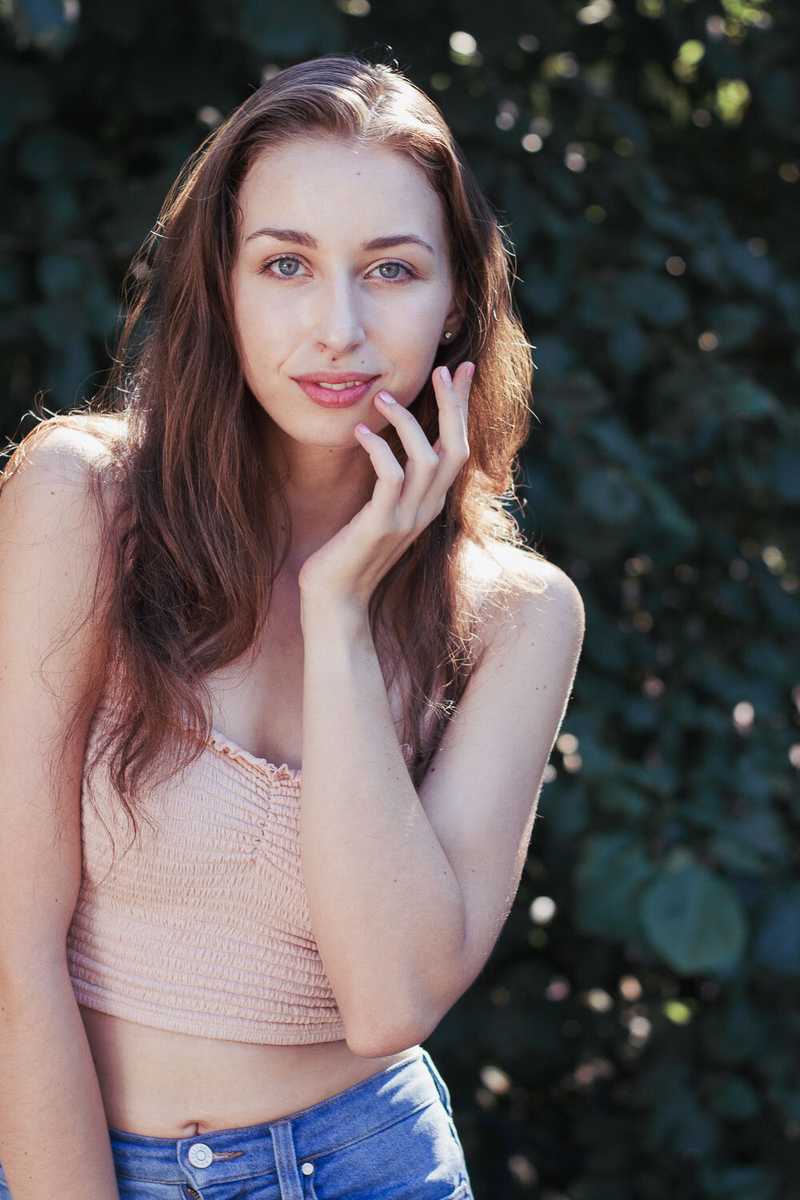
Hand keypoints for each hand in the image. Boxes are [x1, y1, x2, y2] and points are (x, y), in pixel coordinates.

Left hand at [296, 361, 473, 612]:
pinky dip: (379, 450)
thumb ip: (392, 485)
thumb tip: (391, 447)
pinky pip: (390, 478)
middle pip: (456, 449)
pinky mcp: (380, 525)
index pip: (458, 449)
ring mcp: (406, 519)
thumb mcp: (378, 513)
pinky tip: (361, 432)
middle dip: (452, 406)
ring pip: (428, 460)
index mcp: (429, 505)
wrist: (335, 601)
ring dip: (407, 423)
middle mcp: (426, 511)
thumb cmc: (348, 554)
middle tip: (442, 369)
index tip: (461, 371)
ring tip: (382, 398)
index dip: (461, 410)